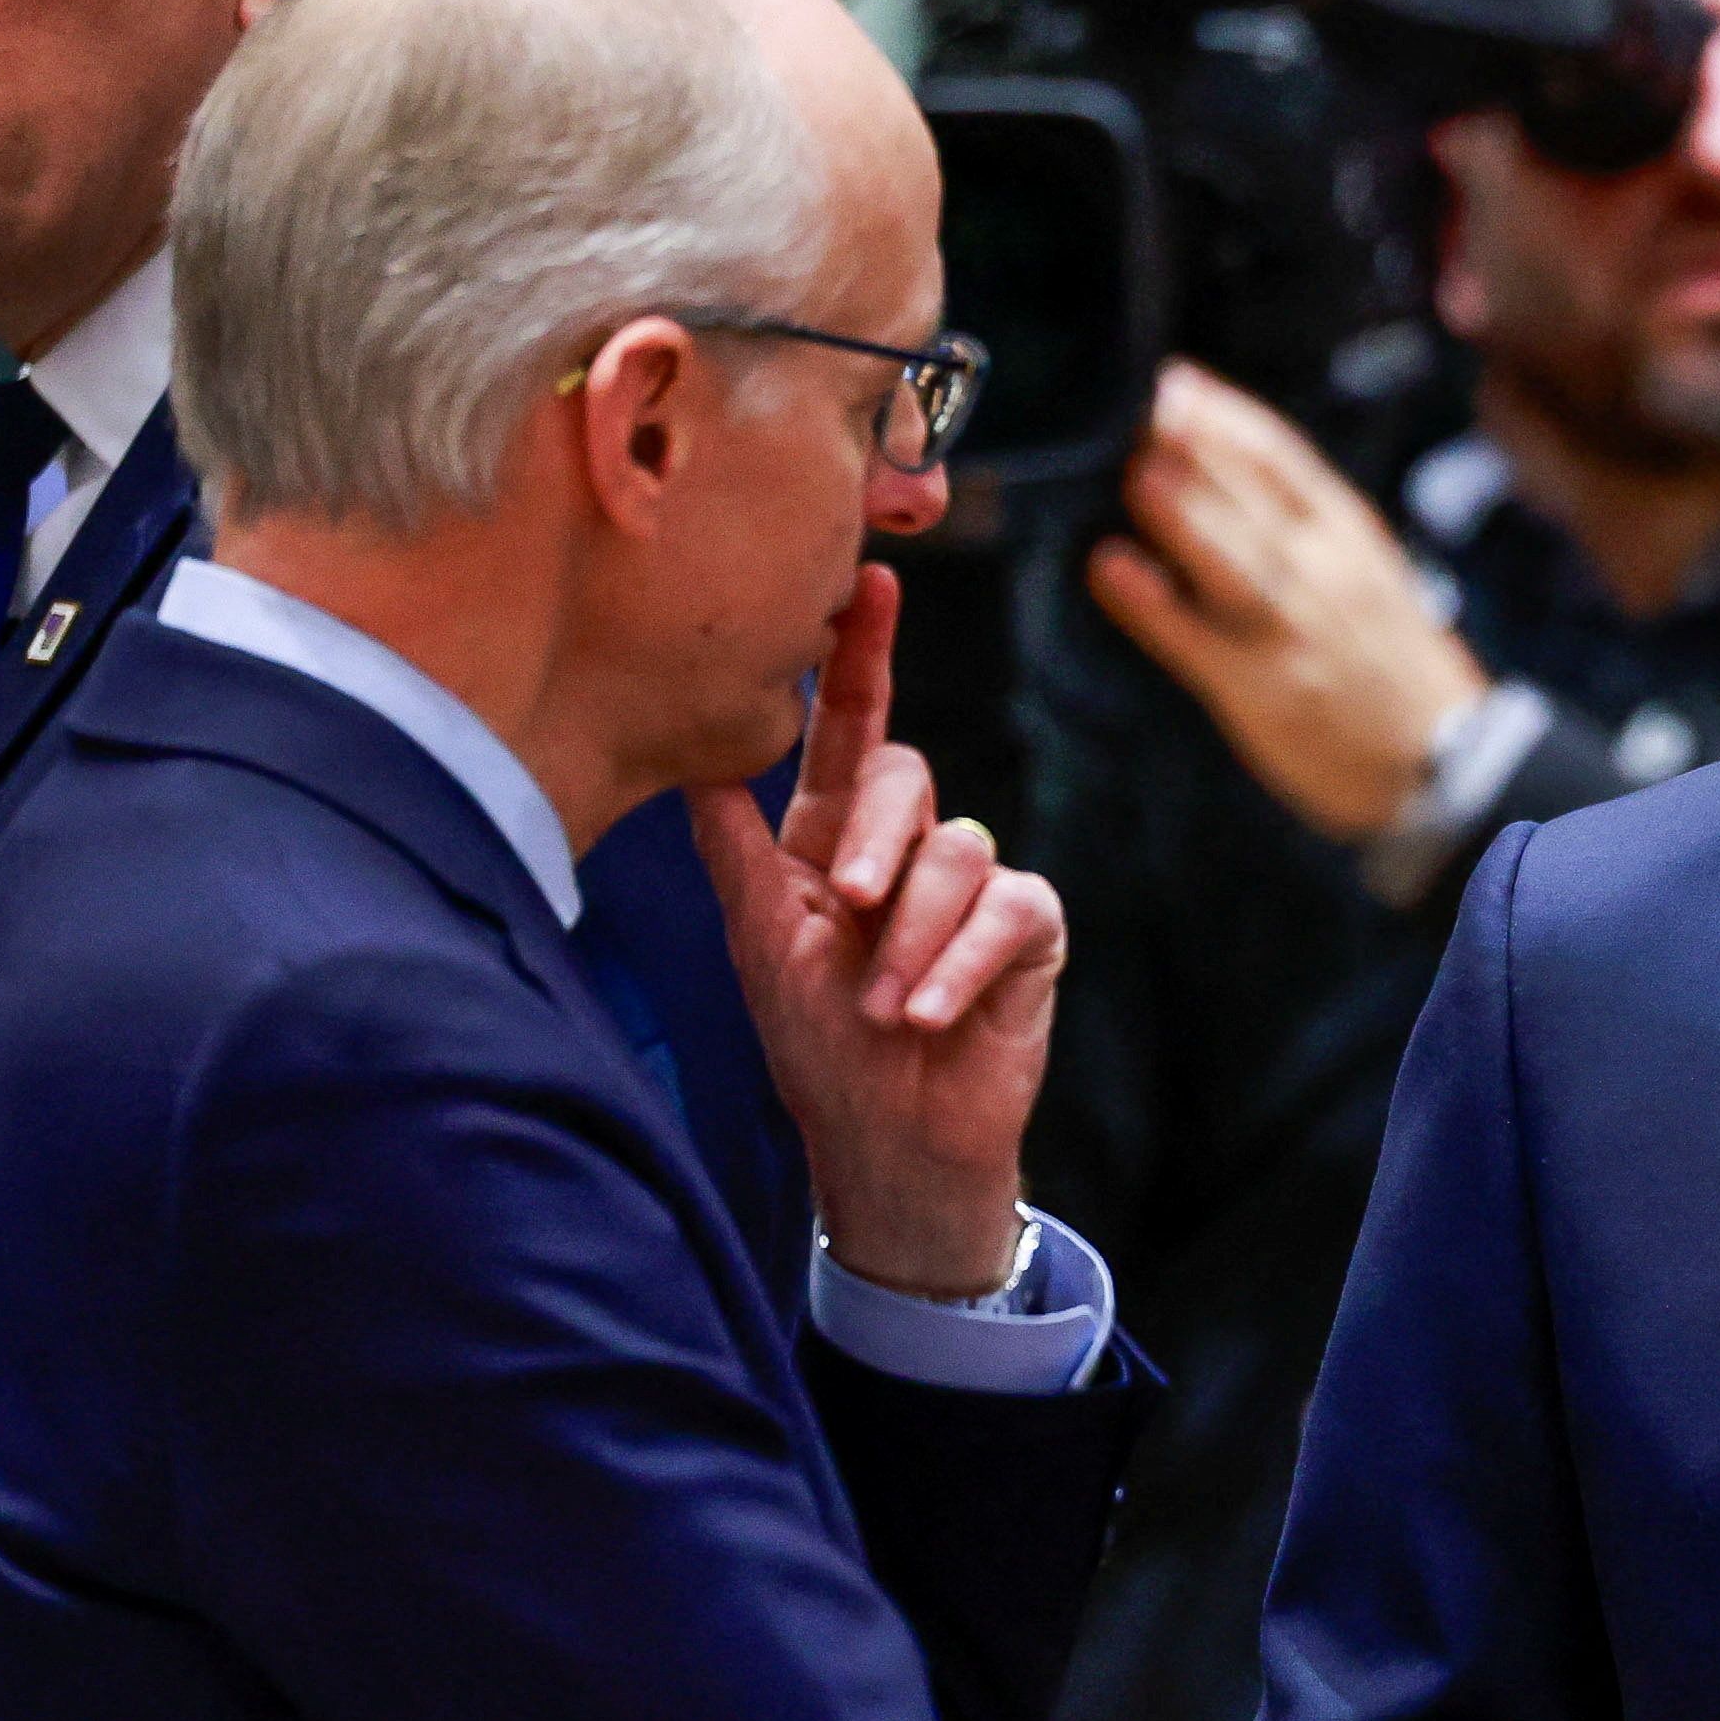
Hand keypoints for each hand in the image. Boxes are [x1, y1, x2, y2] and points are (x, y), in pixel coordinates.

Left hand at [692, 568, 1058, 1298]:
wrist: (886, 1139)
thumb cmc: (816, 1046)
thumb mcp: (758, 939)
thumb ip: (734, 846)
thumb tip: (689, 755)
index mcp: (838, 835)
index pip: (852, 726)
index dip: (860, 655)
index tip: (867, 581)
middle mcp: (911, 846)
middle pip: (905, 776)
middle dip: (877, 836)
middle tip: (848, 904)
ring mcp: (975, 885)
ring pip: (957, 849)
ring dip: (912, 935)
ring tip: (885, 1005)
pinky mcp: (1029, 931)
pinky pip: (1008, 907)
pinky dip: (962, 961)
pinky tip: (932, 1010)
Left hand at [1085, 362, 1491, 844]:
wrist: (1444, 766)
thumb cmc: (1395, 667)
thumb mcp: (1370, 574)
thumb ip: (1306, 527)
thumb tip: (1223, 473)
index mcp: (1350, 536)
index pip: (1283, 458)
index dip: (1224, 417)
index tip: (1174, 383)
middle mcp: (1322, 572)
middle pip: (1250, 496)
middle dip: (1193, 449)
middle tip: (1139, 411)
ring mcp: (1290, 630)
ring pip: (1229, 557)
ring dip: (1181, 511)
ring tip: (1137, 470)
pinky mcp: (1259, 688)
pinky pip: (1193, 639)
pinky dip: (1149, 603)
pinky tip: (1110, 568)